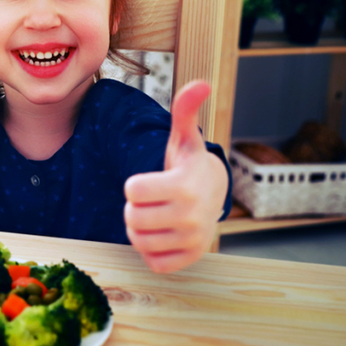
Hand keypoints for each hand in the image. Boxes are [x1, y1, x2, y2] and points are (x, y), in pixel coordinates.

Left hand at [123, 80, 228, 273]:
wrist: (213, 196)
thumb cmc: (188, 164)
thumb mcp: (184, 138)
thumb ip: (185, 110)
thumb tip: (201, 84)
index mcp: (185, 186)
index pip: (133, 190)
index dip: (135, 185)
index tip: (149, 182)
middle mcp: (192, 216)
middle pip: (132, 217)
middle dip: (134, 208)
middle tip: (149, 201)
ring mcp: (192, 240)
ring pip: (138, 241)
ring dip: (138, 229)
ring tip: (154, 216)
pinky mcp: (189, 259)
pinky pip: (152, 261)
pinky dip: (150, 249)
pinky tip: (162, 234)